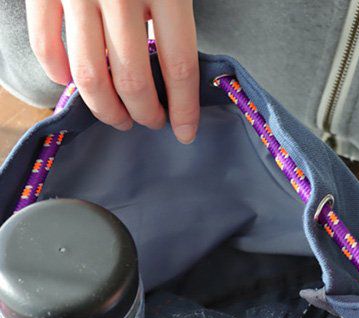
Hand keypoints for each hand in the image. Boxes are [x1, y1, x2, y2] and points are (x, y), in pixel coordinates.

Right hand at [26, 0, 198, 142]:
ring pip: (90, 76)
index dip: (184, 108)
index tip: (186, 133)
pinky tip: (73, 85)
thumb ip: (173, 15)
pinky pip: (46, 44)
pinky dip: (58, 73)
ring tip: (120, 118)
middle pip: (133, 79)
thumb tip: (179, 76)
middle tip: (151, 123)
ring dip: (107, 109)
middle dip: (145, 114)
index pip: (179, 66)